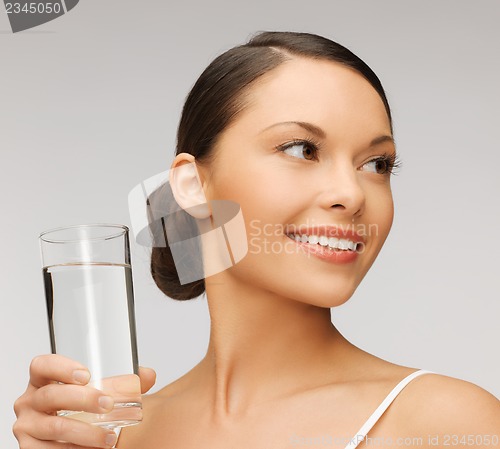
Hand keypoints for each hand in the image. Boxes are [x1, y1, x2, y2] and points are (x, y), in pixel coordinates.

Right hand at [13, 354, 155, 447]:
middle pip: (51, 395)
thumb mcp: (98, 391)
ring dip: (86, 432)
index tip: (86, 374)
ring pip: (54, 427)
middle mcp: (29, 401)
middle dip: (83, 399)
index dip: (61, 367)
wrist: (71, 439)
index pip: (41, 365)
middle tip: (108, 404)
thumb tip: (148, 375)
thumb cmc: (82, 409)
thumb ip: (123, 382)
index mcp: (43, 380)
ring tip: (110, 436)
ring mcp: (27, 426)